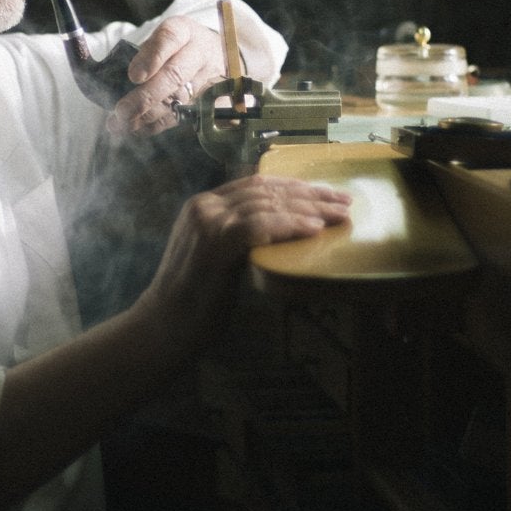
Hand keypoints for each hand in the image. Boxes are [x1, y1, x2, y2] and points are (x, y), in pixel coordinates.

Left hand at [104, 14, 227, 136]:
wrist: (213, 55)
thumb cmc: (176, 47)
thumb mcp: (162, 37)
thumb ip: (141, 53)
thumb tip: (109, 77)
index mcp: (184, 30)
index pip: (170, 37)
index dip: (152, 57)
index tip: (134, 76)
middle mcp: (199, 53)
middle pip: (175, 74)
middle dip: (146, 96)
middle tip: (121, 111)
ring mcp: (206, 78)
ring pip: (176, 100)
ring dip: (145, 115)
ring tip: (119, 124)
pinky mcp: (206, 101)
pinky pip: (180, 116)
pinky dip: (154, 125)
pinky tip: (135, 128)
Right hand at [136, 175, 350, 353]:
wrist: (165, 325)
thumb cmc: (194, 299)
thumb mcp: (218, 256)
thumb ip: (238, 236)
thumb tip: (279, 230)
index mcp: (204, 204)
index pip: (257, 184)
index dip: (296, 186)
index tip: (327, 194)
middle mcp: (204, 206)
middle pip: (267, 190)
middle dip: (311, 195)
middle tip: (345, 202)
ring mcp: (207, 223)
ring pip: (266, 205)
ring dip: (308, 210)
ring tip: (338, 216)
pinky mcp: (214, 244)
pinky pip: (259, 226)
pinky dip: (288, 225)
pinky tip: (312, 229)